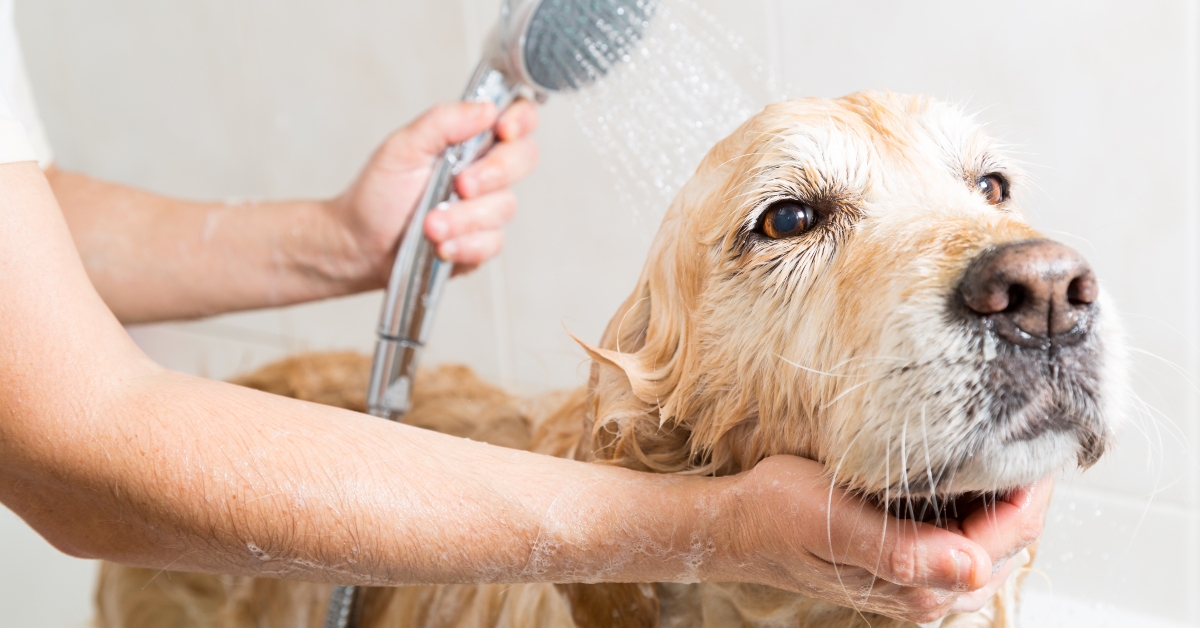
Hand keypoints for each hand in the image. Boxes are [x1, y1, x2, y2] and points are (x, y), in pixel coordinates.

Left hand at [327, 99, 539, 284]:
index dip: (521, 119)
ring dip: (464, 218)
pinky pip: (492, 242)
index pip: (517, 118)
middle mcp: (485, 170)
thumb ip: (443, 122)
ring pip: (505, 206)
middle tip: (461, 184)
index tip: (502, 130)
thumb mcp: (402, 147)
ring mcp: (486, 208)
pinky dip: (465, 245)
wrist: (360, 243)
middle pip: (524, 158)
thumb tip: (485, 109)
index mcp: (470, 139)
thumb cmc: (379, 193)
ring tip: (430, 225)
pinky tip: (440, 245)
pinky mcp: (482, 243)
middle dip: (494, 173)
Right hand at [709, 456, 1050, 622]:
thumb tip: (974, 569)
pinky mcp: (906, 565)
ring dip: (1003, 499)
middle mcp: (926, 592)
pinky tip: (966, 473)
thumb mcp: (836, 522)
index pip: (1010, 535)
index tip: (1043, 436)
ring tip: (1006, 446)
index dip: (1033, 486)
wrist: (737, 524)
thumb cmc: (778, 515)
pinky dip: (976, 506)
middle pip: (1010, 541)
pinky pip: (963, 538)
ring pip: (991, 541)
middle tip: (1032, 431)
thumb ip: (906, 552)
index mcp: (919, 585)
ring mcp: (917, 581)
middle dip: (1025, 491)